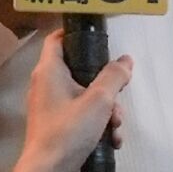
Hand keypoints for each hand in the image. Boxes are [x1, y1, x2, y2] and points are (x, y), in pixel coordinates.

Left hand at [14, 30, 132, 171]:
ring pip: (86, 96)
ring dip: (107, 110)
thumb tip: (125, 61)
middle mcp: (46, 85)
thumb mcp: (99, 100)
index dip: (77, 34)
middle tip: (116, 96)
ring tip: (114, 125)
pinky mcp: (58, 126)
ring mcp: (51, 107)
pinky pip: (82, 115)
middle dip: (106, 86)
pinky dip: (98, 125)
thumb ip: (114, 77)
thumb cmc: (67, 132)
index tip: (99, 40)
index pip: (58, 38)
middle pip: (81, 70)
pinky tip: (111, 139)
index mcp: (49, 71)